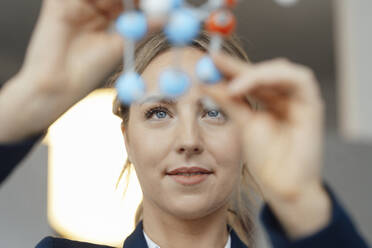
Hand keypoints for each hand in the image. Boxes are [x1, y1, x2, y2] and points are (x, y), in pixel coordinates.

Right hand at [0, 0, 160, 141]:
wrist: (58, 85)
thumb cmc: (88, 71)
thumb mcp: (122, 45)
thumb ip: (144, 26)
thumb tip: (171, 17)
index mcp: (110, 16)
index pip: (132, 0)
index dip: (146, 0)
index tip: (168, 1)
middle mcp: (95, 6)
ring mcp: (78, 2)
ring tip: (133, 3)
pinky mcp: (59, 2)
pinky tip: (116, 2)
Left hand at [201, 53, 330, 238]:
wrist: (284, 186)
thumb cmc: (267, 159)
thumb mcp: (243, 123)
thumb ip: (229, 102)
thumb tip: (206, 82)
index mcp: (269, 100)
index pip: (249, 77)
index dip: (229, 67)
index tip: (207, 61)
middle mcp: (285, 96)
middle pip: (262, 70)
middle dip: (237, 66)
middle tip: (214, 61)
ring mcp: (299, 99)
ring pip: (281, 69)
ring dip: (254, 72)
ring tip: (230, 85)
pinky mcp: (312, 105)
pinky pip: (298, 80)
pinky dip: (271, 78)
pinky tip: (244, 88)